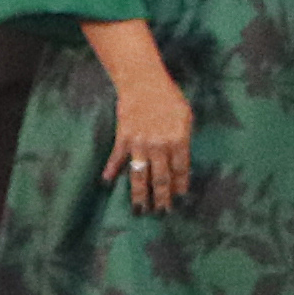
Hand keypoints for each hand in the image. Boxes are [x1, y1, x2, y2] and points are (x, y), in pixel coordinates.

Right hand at [103, 70, 192, 210]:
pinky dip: (111, 170)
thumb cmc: (169, 97)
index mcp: (178, 140)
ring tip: (140, 210)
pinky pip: (117, 158)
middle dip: (162, 198)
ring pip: (140, 175)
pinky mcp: (123, 138)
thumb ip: (184, 139)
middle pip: (161, 178)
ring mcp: (140, 143)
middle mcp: (159, 145)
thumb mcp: (185, 116)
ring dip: (140, 195)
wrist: (143, 81)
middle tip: (162, 213)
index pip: (181, 171)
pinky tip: (107, 181)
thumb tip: (181, 161)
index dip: (180, 187)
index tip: (179, 200)